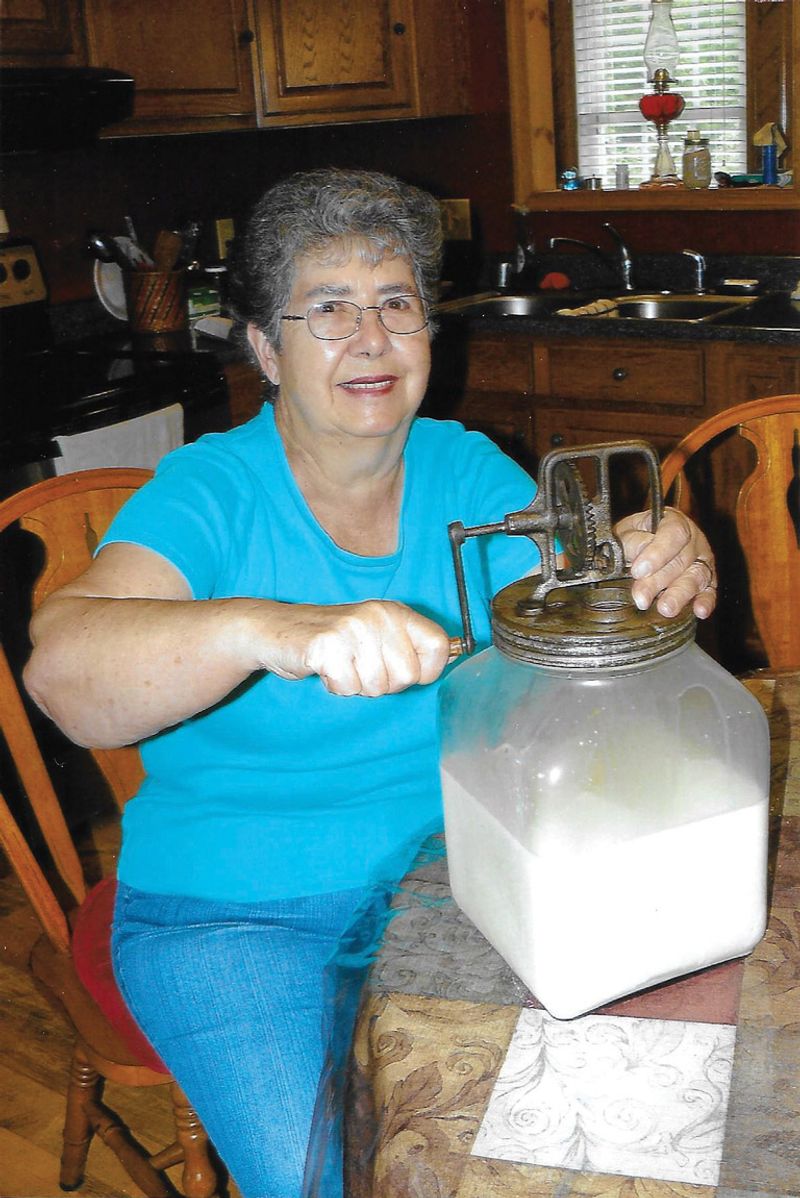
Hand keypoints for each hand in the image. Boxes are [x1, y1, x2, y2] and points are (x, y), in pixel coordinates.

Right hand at [266, 599, 450, 696]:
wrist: (278, 629)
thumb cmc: (335, 639)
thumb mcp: (378, 633)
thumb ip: (410, 646)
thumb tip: (457, 656)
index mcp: (396, 611)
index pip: (440, 647)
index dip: (425, 670)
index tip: (402, 669)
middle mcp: (378, 615)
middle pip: (407, 676)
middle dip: (385, 683)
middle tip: (361, 666)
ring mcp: (352, 629)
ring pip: (377, 686)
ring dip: (358, 685)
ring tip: (342, 664)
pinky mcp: (326, 646)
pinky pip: (348, 688)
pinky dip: (336, 687)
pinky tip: (326, 668)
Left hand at [614, 507, 716, 619]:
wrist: (637, 548)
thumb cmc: (632, 539)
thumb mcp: (626, 533)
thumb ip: (632, 541)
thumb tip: (640, 552)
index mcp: (673, 521)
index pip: (673, 533)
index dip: (657, 552)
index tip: (638, 570)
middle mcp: (693, 539)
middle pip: (681, 560)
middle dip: (659, 581)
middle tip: (641, 597)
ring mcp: (702, 560)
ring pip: (696, 577)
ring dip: (680, 594)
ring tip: (666, 608)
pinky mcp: (707, 582)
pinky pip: (710, 592)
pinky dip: (706, 601)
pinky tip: (700, 611)